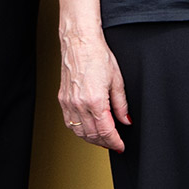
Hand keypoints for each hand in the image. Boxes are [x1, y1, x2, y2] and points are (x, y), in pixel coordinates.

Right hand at [59, 27, 129, 150]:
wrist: (80, 42)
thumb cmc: (98, 56)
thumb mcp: (117, 80)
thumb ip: (121, 104)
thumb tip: (126, 120)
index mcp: (95, 101)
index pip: (105, 131)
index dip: (114, 142)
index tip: (120, 146)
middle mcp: (79, 104)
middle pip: (92, 135)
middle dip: (104, 142)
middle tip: (114, 143)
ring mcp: (68, 102)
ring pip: (79, 132)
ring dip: (91, 139)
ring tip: (102, 139)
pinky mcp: (62, 99)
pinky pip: (69, 122)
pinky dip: (79, 130)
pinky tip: (87, 129)